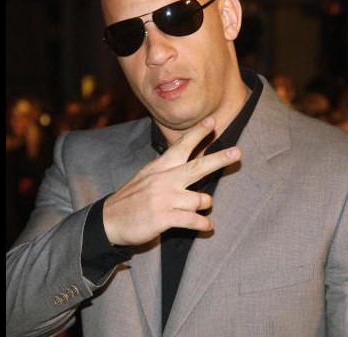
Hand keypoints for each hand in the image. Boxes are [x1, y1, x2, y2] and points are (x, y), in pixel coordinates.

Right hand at [102, 116, 240, 245]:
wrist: (110, 220)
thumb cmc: (133, 198)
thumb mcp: (147, 176)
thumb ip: (168, 169)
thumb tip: (191, 164)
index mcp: (160, 166)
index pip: (182, 146)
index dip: (198, 133)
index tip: (212, 121)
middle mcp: (164, 179)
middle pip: (198, 166)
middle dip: (219, 159)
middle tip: (237, 152)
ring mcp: (164, 198)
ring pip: (200, 199)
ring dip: (204, 205)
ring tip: (201, 209)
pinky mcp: (164, 217)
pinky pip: (193, 220)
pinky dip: (203, 224)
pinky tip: (207, 226)